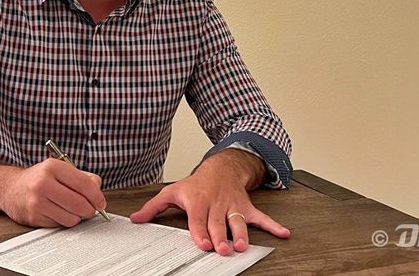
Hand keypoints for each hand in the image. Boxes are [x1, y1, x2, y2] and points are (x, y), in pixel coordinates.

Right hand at [0, 159, 105, 227]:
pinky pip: (59, 224)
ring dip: (77, 217)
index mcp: (52, 167)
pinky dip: (64, 221)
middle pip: (79, 203)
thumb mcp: (60, 169)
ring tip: (73, 210)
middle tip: (91, 210)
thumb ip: (82, 177)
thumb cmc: (39, 178)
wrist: (10, 188)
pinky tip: (59, 212)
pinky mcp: (33, 216)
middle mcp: (43, 183)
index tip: (101, 202)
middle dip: (90, 209)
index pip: (83, 183)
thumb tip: (98, 190)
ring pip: (70, 217)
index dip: (97, 196)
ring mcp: (36, 201)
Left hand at [130, 150, 289, 255]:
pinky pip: (261, 217)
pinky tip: (283, 234)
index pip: (198, 219)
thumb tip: (135, 219)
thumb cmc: (195, 184)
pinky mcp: (246, 208)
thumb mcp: (172, 192)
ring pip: (238, 221)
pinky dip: (273, 225)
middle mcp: (216, 204)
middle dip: (221, 237)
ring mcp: (232, 206)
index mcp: (198, 202)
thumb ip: (154, 207)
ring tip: (243, 246)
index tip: (202, 243)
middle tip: (223, 250)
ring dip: (241, 234)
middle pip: (218, 223)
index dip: (200, 231)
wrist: (220, 167)